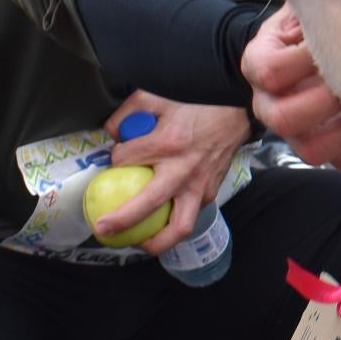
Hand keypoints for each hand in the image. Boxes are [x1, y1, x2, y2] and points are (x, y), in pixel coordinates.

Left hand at [95, 92, 253, 254]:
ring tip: (137, 243)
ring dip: (156, 241)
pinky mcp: (211, 192)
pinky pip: (189, 215)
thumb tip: (112, 134)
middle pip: (149, 205)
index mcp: (168, 143)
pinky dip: (172, 223)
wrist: (237, 108)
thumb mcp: (156, 95)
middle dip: (123, 220)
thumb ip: (128, 113)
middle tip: (103, 228)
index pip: (125, 159)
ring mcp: (200, 185)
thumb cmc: (197, 101)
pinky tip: (159, 222)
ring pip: (178, 226)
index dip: (114, 159)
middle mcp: (184, 169)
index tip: (115, 155)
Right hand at [242, 6, 340, 178]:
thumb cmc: (319, 25)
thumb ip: (313, 5)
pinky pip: (340, 164)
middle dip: (325, 99)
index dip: (303, 59)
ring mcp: (294, 132)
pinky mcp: (324, 150)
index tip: (330, 45)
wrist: (323, 49)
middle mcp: (268, 103)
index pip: (269, 71)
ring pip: (309, 149)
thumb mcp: (308, 9)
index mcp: (260, 63)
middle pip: (283, 118)